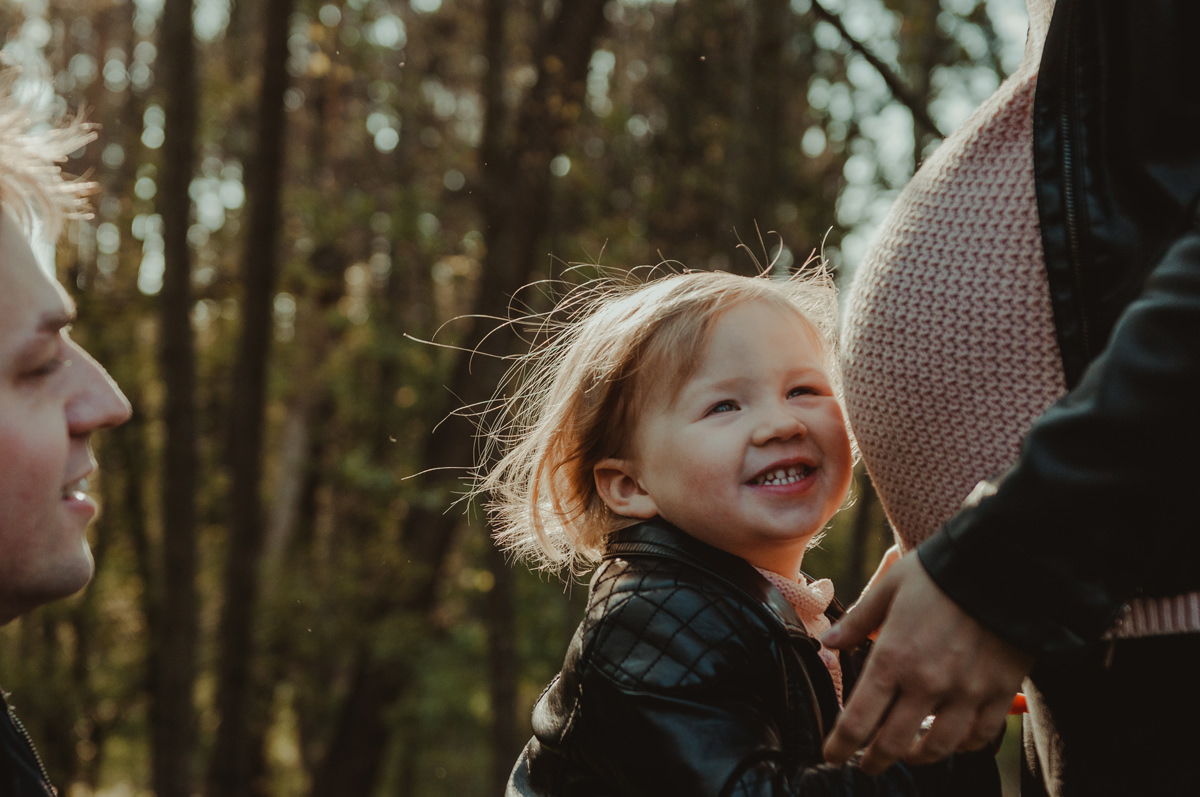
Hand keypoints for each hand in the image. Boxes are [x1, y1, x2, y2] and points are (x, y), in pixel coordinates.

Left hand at [820, 553, 1032, 773]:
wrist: (1002, 565)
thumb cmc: (938, 573)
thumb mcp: (889, 588)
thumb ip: (858, 622)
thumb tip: (828, 643)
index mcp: (893, 658)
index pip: (858, 720)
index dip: (840, 746)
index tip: (831, 756)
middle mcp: (927, 683)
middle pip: (893, 744)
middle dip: (873, 761)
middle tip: (865, 764)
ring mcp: (965, 692)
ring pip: (937, 748)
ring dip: (916, 756)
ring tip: (907, 752)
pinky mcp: (998, 693)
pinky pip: (978, 737)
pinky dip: (961, 745)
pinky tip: (951, 739)